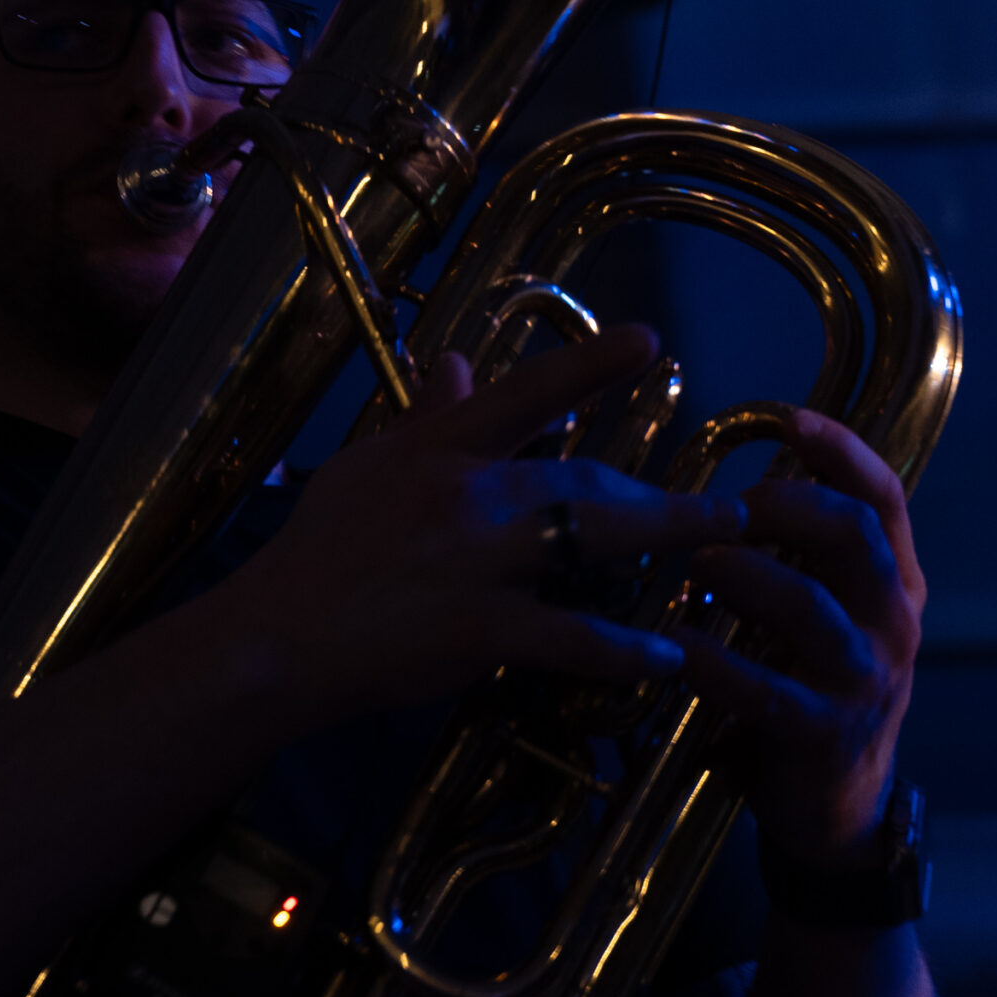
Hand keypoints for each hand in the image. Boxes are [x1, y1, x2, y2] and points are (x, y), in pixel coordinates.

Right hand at [222, 325, 746, 729]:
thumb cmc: (316, 552)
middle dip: (658, 490)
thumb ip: (427, 419)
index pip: (524, 393)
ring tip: (722, 541)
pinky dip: (623, 650)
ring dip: (667, 539)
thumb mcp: (366, 467)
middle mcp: (464, 495)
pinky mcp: (477, 630)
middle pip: (580, 476)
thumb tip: (463, 362)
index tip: (650, 340)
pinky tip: (665, 656)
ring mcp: (475, 563)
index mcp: (436, 450)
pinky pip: (569, 637)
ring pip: (590, 539)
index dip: (589, 365)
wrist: (273, 638)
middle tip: (723, 502)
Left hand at [675, 409, 925, 867]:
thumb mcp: (817, 612)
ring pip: (810, 608)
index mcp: (892, 581)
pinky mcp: (826, 733)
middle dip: (783, 506)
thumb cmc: (809, 687)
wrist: (833, 806)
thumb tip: (723, 487)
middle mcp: (892, 621)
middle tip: (723, 503)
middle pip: (853, 535)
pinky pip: (767, 690)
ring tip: (695, 563)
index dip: (842, 451)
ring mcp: (866, 679)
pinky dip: (717, 664)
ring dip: (745, 575)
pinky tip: (677, 646)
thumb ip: (794, 557)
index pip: (885, 497)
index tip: (790, 419)